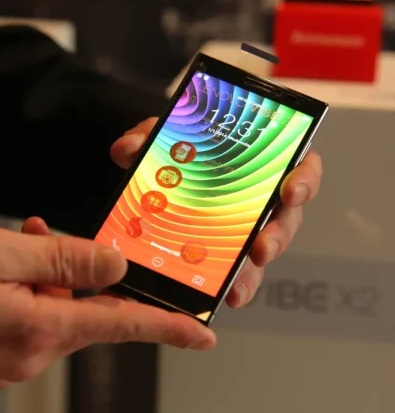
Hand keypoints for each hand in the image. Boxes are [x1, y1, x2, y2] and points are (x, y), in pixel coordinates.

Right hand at [0, 220, 214, 388]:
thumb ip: (63, 259)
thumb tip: (114, 267)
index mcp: (40, 328)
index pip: (126, 326)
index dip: (170, 329)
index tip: (202, 336)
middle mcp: (31, 349)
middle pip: (88, 306)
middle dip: (81, 271)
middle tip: (51, 236)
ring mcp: (12, 353)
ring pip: (58, 305)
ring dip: (50, 272)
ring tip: (24, 239)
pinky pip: (34, 313)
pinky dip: (32, 285)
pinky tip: (11, 263)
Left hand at [111, 117, 322, 307]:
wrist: (169, 168)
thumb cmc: (182, 149)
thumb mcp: (168, 138)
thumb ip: (151, 136)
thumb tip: (128, 149)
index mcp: (260, 164)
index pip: (300, 168)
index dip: (304, 180)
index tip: (290, 191)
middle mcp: (262, 197)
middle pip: (286, 219)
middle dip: (277, 236)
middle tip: (260, 248)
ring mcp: (248, 226)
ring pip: (264, 251)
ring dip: (254, 271)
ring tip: (237, 287)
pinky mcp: (230, 249)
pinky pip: (241, 269)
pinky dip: (234, 282)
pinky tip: (223, 295)